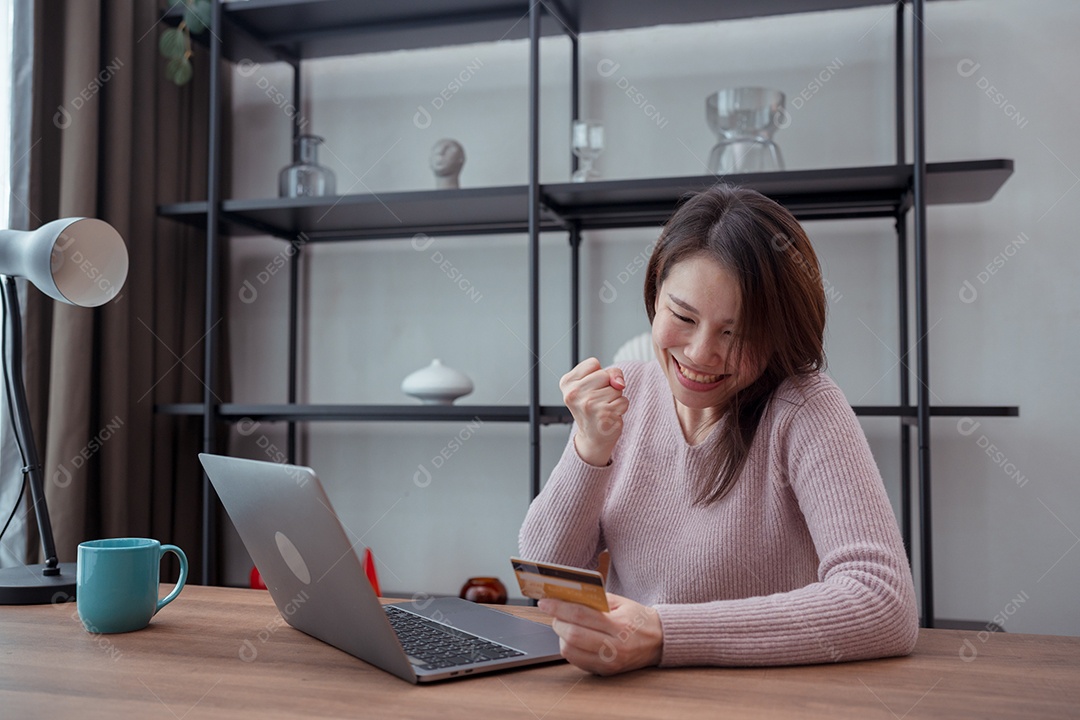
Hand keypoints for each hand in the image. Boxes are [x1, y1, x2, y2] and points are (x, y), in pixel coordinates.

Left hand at [539, 593, 662, 675]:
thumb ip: (594, 599)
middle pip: (573, 635)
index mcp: (619, 626)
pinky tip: (574, 638)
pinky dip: (569, 648)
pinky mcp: (605, 672)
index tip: (545, 602)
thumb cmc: (637, 618)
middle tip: (554, 613)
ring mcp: (610, 663)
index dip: (559, 608)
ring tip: (566, 625)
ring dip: (561, 637)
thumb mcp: (620, 602)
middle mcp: (615, 648)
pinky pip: (577, 661)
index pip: (581, 615)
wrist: (659, 641)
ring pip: (570, 651)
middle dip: (557, 622)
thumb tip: (567, 595)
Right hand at [560, 358, 627, 466]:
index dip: (597, 374)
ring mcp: (589, 404)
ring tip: (603, 408)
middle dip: (607, 385)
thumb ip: (610, 373)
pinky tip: (609, 415)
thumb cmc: (593, 408)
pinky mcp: (604, 414)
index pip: (593, 363)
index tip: (590, 388)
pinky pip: (623, 400)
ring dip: (614, 397)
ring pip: (616, 388)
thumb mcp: (594, 384)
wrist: (592, 438)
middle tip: (597, 400)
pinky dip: (621, 407)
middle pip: (605, 374)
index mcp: (567, 383)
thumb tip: (619, 383)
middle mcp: (574, 393)